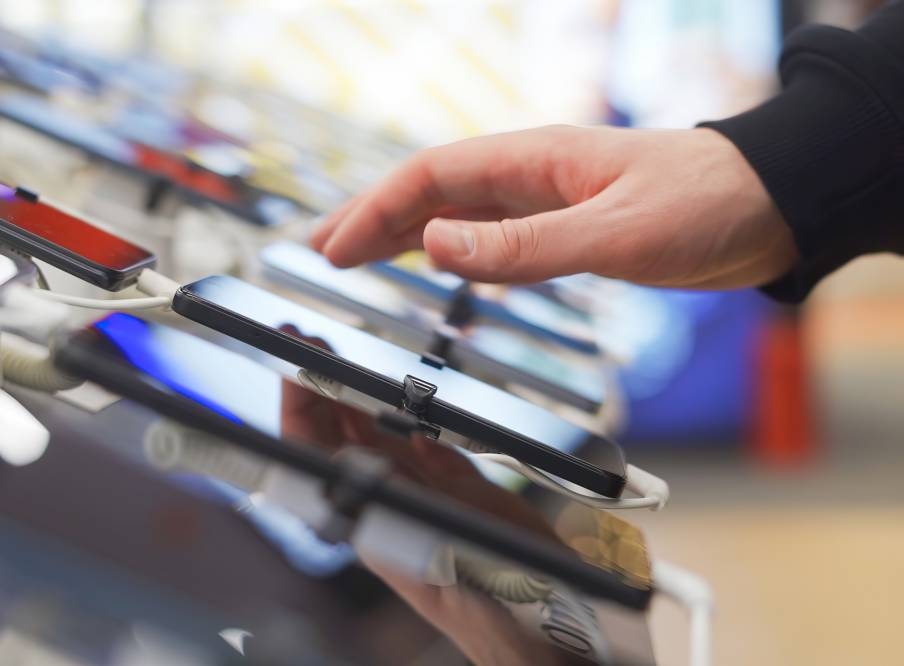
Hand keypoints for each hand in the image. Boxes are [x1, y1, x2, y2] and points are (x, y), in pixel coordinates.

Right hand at [311, 125, 796, 287]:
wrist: (769, 209)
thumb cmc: (705, 207)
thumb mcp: (614, 234)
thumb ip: (524, 247)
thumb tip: (434, 247)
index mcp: (534, 160)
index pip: (431, 177)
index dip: (376, 211)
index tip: (334, 248)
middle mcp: (530, 174)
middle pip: (429, 190)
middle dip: (369, 218)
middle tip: (318, 248)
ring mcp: (544, 199)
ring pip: (453, 212)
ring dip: (400, 232)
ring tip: (352, 255)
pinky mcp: (565, 226)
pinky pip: (487, 234)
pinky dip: (446, 248)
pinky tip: (430, 261)